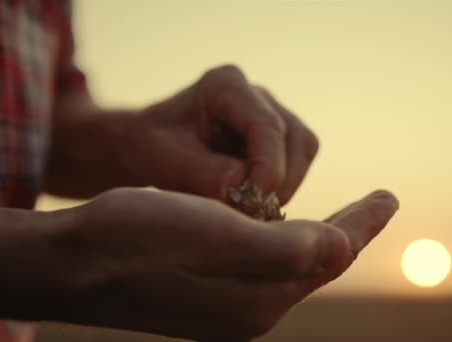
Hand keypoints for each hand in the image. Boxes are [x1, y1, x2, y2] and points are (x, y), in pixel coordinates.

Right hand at [50, 188, 397, 340]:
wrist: (75, 263)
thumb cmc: (139, 239)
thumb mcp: (216, 236)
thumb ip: (285, 249)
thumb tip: (341, 246)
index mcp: (258, 298)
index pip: (330, 255)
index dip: (362, 223)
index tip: (390, 195)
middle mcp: (248, 309)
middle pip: (316, 262)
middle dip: (348, 229)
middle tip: (378, 201)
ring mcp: (226, 304)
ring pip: (290, 264)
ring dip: (318, 234)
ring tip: (343, 216)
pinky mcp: (205, 292)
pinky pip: (262, 264)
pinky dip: (284, 240)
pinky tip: (284, 226)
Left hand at [118, 64, 318, 203]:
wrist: (148, 147)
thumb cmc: (150, 147)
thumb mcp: (164, 159)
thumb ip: (203, 172)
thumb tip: (244, 188)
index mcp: (225, 85)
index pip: (266, 125)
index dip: (268, 166)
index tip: (254, 202)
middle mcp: (255, 94)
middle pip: (294, 138)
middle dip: (279, 180)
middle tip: (252, 212)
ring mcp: (271, 113)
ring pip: (303, 150)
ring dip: (285, 185)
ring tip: (249, 208)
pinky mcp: (278, 137)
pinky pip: (298, 162)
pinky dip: (283, 186)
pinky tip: (253, 200)